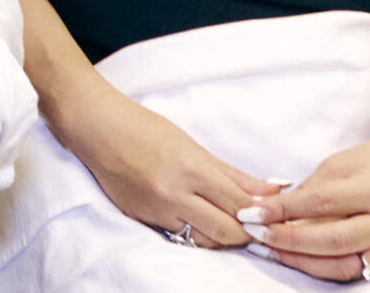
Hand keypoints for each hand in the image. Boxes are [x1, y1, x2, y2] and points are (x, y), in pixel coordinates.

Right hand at [52, 83, 282, 249]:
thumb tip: (274, 190)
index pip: (239, 206)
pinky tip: (197, 219)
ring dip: (220, 236)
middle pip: (226, 232)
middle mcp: (173, 194)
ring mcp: (155, 211)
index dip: (260, 214)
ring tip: (226, 222)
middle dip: (245, 233)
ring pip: (203, 240)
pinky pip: (178, 236)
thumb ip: (234, 174)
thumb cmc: (145, 128)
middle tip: (252, 225)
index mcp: (190, 169)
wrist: (95, 128)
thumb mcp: (193, 146)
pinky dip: (194, 232)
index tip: (270, 214)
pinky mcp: (141, 220)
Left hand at [239, 130, 369, 279]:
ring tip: (270, 248)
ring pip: (342, 265)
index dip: (283, 209)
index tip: (251, 212)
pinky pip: (350, 270)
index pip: (322, 203)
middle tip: (256, 233)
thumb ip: (308, 192)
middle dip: (289, 240)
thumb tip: (268, 210)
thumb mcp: (337, 166)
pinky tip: (295, 258)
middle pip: (333, 240)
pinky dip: (320, 267)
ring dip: (301, 261)